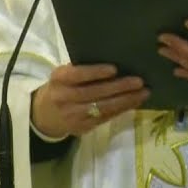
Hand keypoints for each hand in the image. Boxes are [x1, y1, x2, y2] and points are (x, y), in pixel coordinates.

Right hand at [30, 63, 149, 139]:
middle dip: (119, 87)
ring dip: (126, 100)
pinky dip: (122, 110)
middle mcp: (64, 98)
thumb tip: (116, 59)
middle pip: (94, 93)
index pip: (77, 75)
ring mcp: (73, 115)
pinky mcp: (82, 128)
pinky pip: (105, 118)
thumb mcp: (64, 74)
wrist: (44, 115)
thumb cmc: (61, 86)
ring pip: (103, 108)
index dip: (95, 72)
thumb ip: (82, 69)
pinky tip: (134, 102)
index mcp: (59, 79)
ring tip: (143, 92)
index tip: (114, 69)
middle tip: (139, 81)